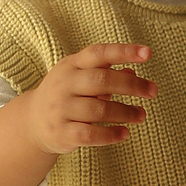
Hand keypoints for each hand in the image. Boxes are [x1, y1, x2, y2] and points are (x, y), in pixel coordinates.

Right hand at [24, 43, 156, 155]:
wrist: (32, 122)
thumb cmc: (67, 95)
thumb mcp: (82, 78)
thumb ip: (107, 74)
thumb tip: (133, 72)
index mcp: (71, 65)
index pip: (99, 53)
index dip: (124, 51)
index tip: (148, 54)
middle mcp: (64, 84)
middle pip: (102, 80)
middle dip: (132, 85)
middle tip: (153, 91)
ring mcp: (60, 109)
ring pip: (99, 109)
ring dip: (126, 112)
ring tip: (141, 115)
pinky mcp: (61, 132)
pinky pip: (90, 134)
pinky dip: (111, 134)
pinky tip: (125, 133)